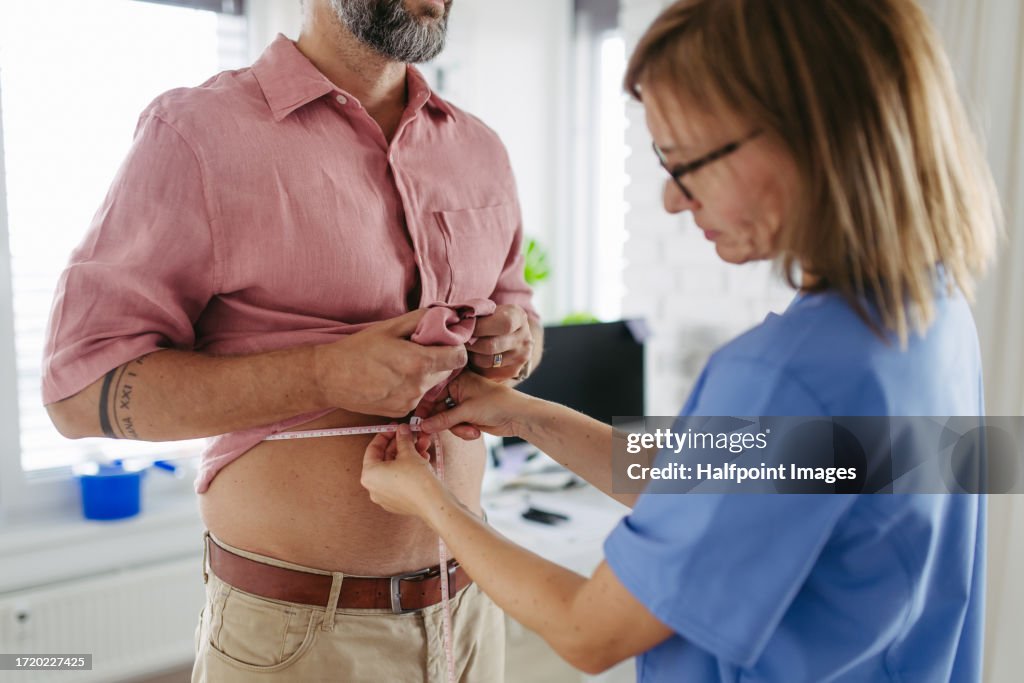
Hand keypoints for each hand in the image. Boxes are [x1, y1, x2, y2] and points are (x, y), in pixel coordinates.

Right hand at [314, 309, 467, 416]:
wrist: (329, 378)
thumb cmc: (357, 350)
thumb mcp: (389, 327)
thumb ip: (421, 319)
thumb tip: (445, 314)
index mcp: (418, 363)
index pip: (459, 358)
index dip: (455, 347)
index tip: (445, 342)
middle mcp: (418, 386)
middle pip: (447, 371)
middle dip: (439, 359)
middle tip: (419, 350)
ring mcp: (410, 402)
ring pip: (432, 384)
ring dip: (425, 373)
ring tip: (402, 363)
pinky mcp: (401, 411)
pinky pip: (417, 396)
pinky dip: (412, 386)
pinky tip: (393, 378)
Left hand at [361, 424, 444, 517]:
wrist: (433, 503)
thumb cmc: (417, 480)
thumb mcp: (409, 453)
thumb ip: (402, 439)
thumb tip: (402, 430)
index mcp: (369, 475)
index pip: (373, 449)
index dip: (385, 435)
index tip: (394, 428)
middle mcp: (373, 487)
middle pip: (385, 458)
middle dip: (400, 445)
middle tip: (410, 435)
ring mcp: (385, 496)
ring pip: (395, 468)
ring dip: (408, 454)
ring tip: (422, 445)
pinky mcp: (397, 501)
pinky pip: (400, 479)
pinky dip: (409, 468)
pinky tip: (422, 458)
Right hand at [420, 372, 529, 439]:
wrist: (518, 416)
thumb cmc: (495, 404)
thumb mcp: (466, 411)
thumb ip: (442, 419)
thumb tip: (421, 425)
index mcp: (457, 379)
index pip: (432, 393)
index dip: (424, 408)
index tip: (417, 422)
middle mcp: (458, 389)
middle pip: (437, 408)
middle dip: (441, 423)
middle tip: (430, 435)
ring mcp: (463, 403)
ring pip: (447, 420)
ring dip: (457, 428)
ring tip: (470, 430)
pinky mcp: (469, 416)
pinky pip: (457, 426)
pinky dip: (464, 431)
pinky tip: (475, 431)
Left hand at [467, 304, 532, 381]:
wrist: (510, 335)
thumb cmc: (492, 319)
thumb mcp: (489, 310)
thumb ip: (477, 314)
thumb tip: (459, 324)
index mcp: (519, 318)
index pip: (504, 323)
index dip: (480, 327)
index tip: (466, 328)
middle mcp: (524, 339)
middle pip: (492, 346)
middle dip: (471, 344)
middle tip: (460, 341)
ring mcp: (520, 357)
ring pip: (488, 361)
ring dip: (472, 356)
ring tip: (466, 349)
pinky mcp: (512, 371)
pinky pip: (487, 372)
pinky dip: (476, 366)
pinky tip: (473, 357)